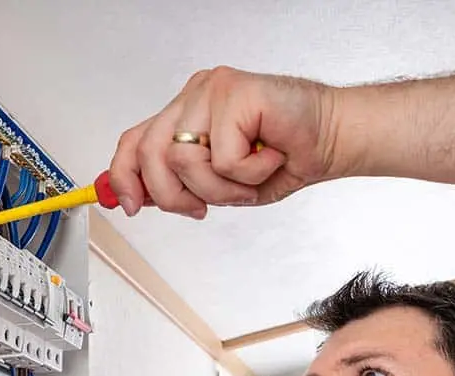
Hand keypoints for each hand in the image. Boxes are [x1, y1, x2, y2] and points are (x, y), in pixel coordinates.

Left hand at [108, 67, 339, 217]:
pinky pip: (222, 157)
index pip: (134, 141)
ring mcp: (212, 90)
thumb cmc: (281, 159)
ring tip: (248, 176)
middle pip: (149, 154)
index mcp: (184, 115)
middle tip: (202, 207)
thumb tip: (139, 198)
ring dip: (219, 187)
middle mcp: (193, 97)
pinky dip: (249, 173)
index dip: (123, 177)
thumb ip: (180, 184)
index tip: (131, 206)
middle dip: (173, 196)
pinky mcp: (235, 92)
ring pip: (182, 159)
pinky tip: (269, 156)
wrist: (331, 140)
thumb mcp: (219, 183)